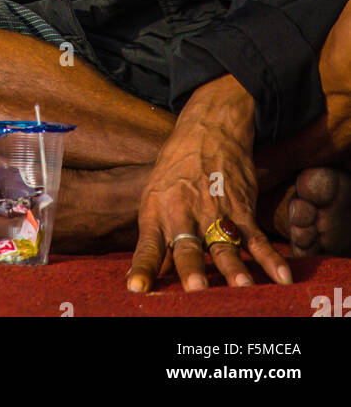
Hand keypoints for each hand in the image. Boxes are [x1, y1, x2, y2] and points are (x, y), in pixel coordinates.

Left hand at [127, 75, 292, 292]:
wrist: (208, 130)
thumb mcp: (156, 195)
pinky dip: (271, 259)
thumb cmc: (176, 169)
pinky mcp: (241, 208)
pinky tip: (282, 277)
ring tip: (242, 286)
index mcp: (157, 213)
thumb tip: (158, 276)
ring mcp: (214, 212)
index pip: (148, 247)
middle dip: (192, 268)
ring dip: (234, 267)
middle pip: (187, 247)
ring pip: (225, 245)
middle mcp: (184, 214)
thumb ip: (160, 237)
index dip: (143, 268)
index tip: (137, 288)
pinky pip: (256, 238)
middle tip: (196, 287)